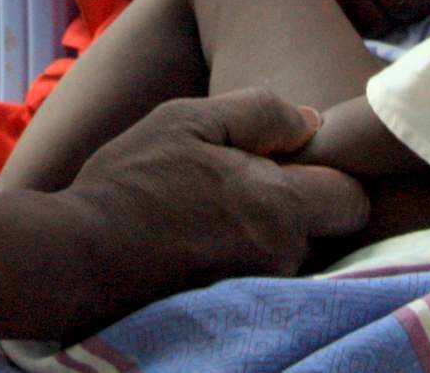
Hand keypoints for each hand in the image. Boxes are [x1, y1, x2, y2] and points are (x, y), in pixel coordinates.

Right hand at [62, 87, 367, 332]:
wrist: (77, 260)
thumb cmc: (132, 183)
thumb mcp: (189, 120)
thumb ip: (259, 113)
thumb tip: (309, 122)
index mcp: (279, 207)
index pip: (352, 198)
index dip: (330, 173)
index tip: (293, 162)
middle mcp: (282, 260)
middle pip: (326, 232)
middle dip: (302, 207)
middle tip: (248, 187)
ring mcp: (261, 295)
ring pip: (294, 257)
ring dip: (270, 235)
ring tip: (217, 216)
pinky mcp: (237, 316)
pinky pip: (266, 282)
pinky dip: (247, 262)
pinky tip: (207, 246)